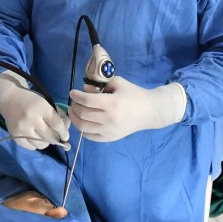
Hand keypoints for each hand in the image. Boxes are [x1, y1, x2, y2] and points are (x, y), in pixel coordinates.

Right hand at [0, 71, 68, 150]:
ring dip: (46, 142)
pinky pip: (31, 147)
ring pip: (41, 145)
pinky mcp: (15, 136)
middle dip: (56, 138)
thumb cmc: (31, 101)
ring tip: (44, 135)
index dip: (64, 132)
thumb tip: (65, 132)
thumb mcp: (46, 103)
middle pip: (50, 137)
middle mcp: (30, 118)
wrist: (9, 98)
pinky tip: (35, 136)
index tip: (66, 136)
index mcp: (41, 107)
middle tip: (56, 136)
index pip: (57, 125)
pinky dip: (36, 144)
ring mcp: (21, 128)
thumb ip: (58, 116)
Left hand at [68, 76, 185, 141]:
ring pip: (83, 127)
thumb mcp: (118, 83)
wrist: (150, 111)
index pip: (87, 101)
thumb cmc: (134, 94)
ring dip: (75, 118)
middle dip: (75, 106)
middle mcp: (109, 119)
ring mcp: (109, 131)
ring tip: (75, 111)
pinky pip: (90, 136)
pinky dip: (82, 129)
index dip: (76, 96)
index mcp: (112, 103)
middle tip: (74, 101)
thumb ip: (101, 84)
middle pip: (83, 114)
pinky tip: (82, 121)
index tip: (72, 92)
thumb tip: (85, 89)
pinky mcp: (110, 138)